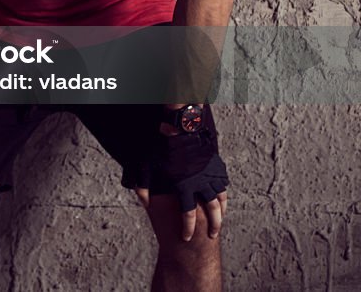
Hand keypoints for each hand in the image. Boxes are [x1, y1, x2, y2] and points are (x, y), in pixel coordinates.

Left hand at [136, 111, 230, 241]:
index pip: (187, 215)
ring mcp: (211, 174)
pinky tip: (221, 199)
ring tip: (219, 221)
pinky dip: (223, 194)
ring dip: (221, 212)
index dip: (186, 229)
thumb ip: (142, 188)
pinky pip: (223, 184)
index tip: (186, 238)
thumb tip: (144, 204)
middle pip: (212, 211)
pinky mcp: (216, 166)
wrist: (179, 128)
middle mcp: (201, 183)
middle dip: (213, 225)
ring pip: (221, 199)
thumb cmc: (159, 148)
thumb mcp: (145, 168)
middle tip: (212, 235)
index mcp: (184, 187)